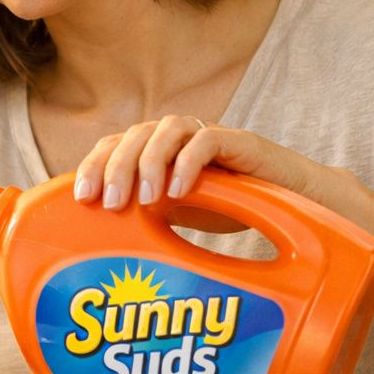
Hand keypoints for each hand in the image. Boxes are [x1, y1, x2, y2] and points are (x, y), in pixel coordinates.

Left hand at [73, 114, 338, 209]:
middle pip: (134, 134)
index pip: (114, 145)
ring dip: (149, 161)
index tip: (81, 199)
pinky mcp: (239, 142)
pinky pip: (207, 140)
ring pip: (167, 129)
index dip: (93, 165)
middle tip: (112, 205)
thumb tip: (96, 245)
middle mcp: (177, 138)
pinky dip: (188, 162)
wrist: (293, 204)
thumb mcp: (174, 217)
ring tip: (145, 200)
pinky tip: (178, 190)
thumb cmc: (228, 209)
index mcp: (156, 151)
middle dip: (116, 167)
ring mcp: (207, 135)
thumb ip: (142, 218)